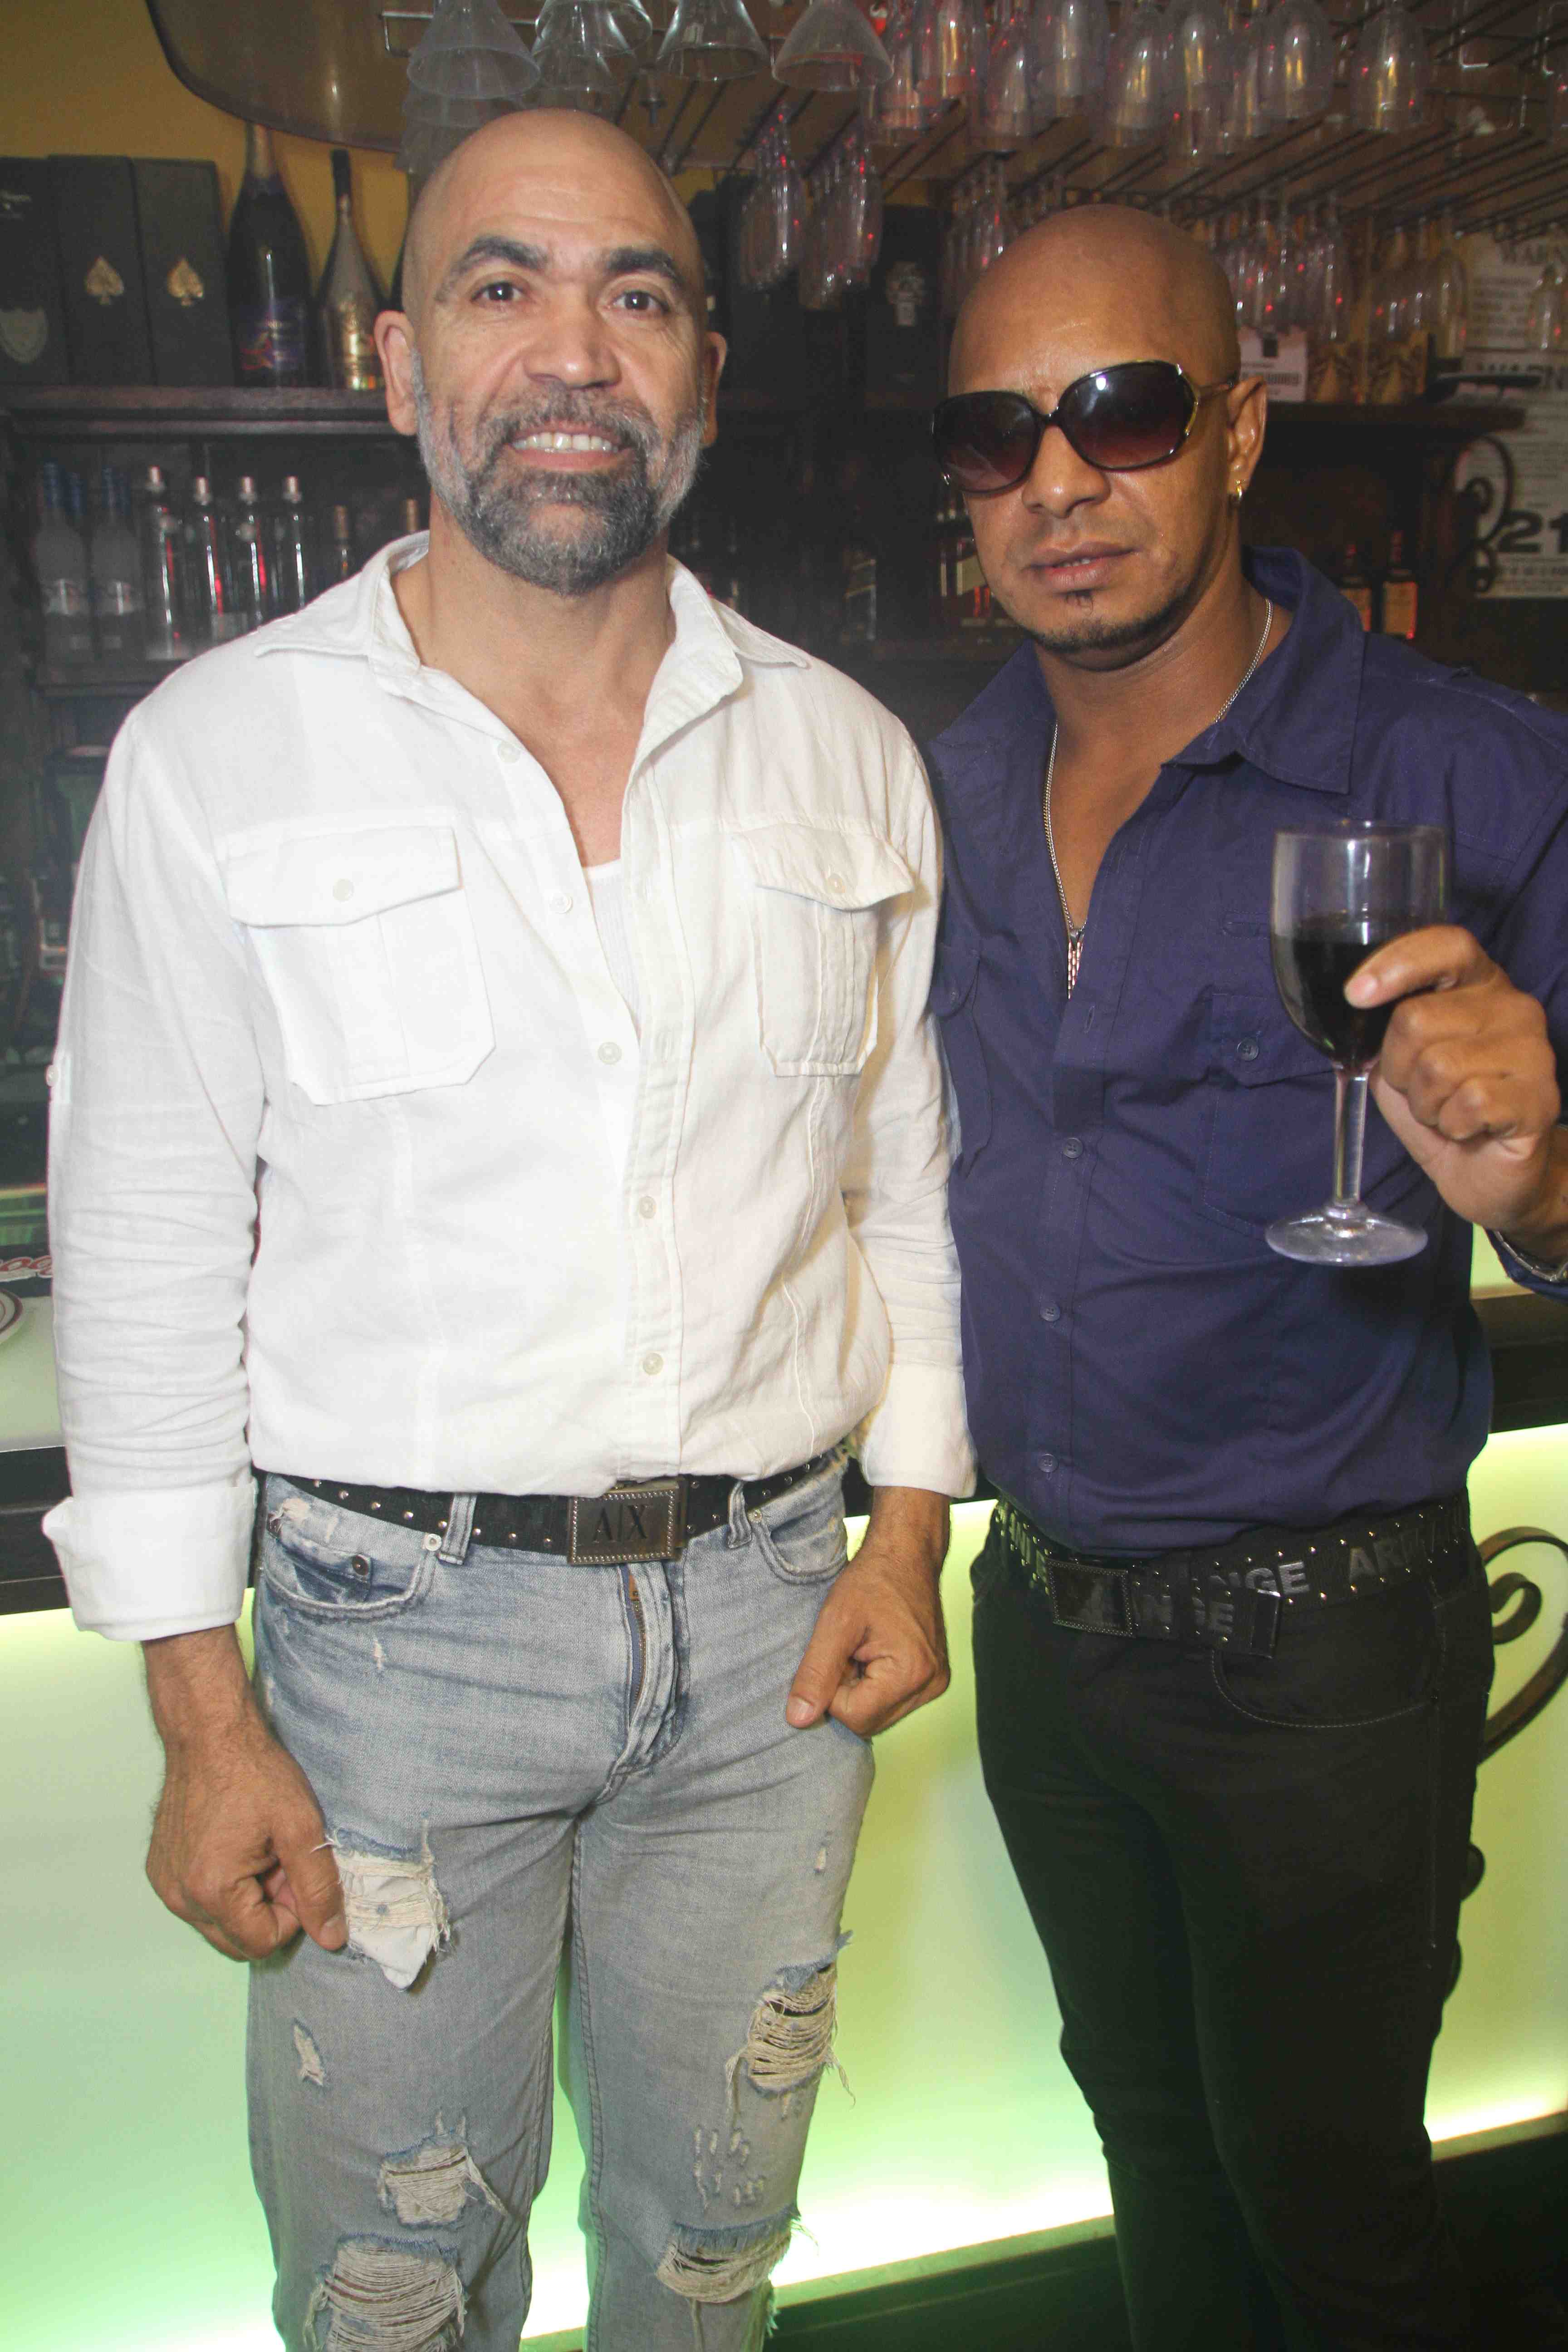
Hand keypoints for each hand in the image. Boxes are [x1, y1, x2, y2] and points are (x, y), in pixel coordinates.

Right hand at [143, 1627, 346, 1962]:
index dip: (291, 1912)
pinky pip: (199, 1903)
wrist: (207, 1733)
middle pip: (238, 1941)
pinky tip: (234, 1845)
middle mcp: (179, 1898)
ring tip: (257, 1849)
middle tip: (278, 1859)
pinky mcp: (160, 1872)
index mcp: (212, 1891)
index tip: (293, 1868)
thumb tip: (331, 1938)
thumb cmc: (254, 1773)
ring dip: (246, 1899)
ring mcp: (164, 1885)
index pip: (264, 1942)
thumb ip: (318, 1887)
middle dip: (267, 1910)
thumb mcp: (301, 1827)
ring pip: (219, 1925)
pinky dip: (222, 1887)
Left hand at [786, 1486, 949, 1737]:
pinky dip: (876, 1683)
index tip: (838, 1653)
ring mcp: (935, 1683)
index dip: (832, 1691)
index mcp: (910, 1673)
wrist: (906, 1554)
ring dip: (861, 1688)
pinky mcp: (933, 1678)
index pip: (854, 1717)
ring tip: (862, 1649)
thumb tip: (799, 1719)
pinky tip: (875, 1652)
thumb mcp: (835, 1622)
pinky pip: (892, 1701)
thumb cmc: (874, 1579)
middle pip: (869, 1721)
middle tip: (849, 1650)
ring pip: (879, 1714)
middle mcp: (930, 1685)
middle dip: (847, 1692)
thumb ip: (815, 1674)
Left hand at [1348, 925, 1564, 1244]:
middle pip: (1417, 1019)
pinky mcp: (1541, 1097)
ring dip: (1424, 1103)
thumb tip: (1359, 1003)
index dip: (1397, 964)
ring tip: (1445, 1111)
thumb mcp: (1399, 1063)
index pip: (1445, 947)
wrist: (1484, 1174)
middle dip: (1399, 1067)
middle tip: (1421, 1091)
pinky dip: (1452, 1125)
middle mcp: (1513, 1007)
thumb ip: (1385, 1030)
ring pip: (1438, 1066)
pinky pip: (1469, 1103)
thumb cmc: (1441, 1109)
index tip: (1356, 994)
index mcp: (1479, 985)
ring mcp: (1533, 1050)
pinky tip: (1468, 1129)